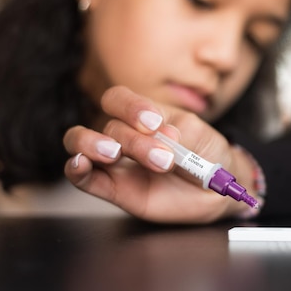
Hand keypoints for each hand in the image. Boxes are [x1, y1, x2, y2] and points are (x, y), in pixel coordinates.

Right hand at [63, 86, 257, 222]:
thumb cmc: (207, 155)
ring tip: (114, 154)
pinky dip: (76, 169)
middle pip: (109, 126)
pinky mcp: (114, 189)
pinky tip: (80, 164)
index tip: (153, 123)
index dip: (130, 107)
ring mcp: (116, 163)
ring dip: (93, 144)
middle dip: (134, 140)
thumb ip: (182, 133)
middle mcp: (125, 136)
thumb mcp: (203, 137)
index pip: (118, 99)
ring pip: (82, 143)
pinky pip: (84, 178)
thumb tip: (161, 132)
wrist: (215, 191)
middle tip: (162, 158)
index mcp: (144, 116)